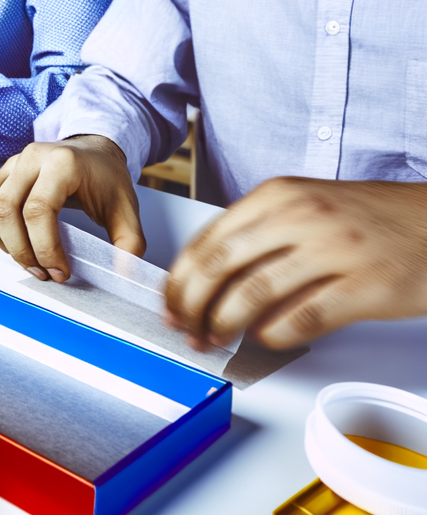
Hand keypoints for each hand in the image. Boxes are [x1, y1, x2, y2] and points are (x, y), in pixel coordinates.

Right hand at [0, 135, 145, 280]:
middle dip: (22, 251)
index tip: (61, 271)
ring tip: (28, 261)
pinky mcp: (4, 171)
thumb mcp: (126, 209)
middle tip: (44, 272)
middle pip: (7, 210)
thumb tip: (124, 274)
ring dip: (4, 242)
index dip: (45, 248)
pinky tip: (12, 242)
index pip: (38, 210)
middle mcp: (33, 158)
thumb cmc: (106, 178)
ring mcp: (14, 162)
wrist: (94, 150)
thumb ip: (129, 243)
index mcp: (63, 163)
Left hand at [166, 177, 426, 350]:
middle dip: (192, 305)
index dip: (180, 278)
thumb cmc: (367, 218)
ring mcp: (333, 249)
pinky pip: (304, 317)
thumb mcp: (305, 205)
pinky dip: (275, 335)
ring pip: (254, 293)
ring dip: (224, 325)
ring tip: (214, 341)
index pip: (208, 238)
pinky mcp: (365, 286)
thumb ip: (259, 233)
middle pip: (220, 265)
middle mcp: (299, 216)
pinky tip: (265, 340)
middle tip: (184, 329)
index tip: (168, 303)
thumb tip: (209, 279)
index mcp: (277, 195)